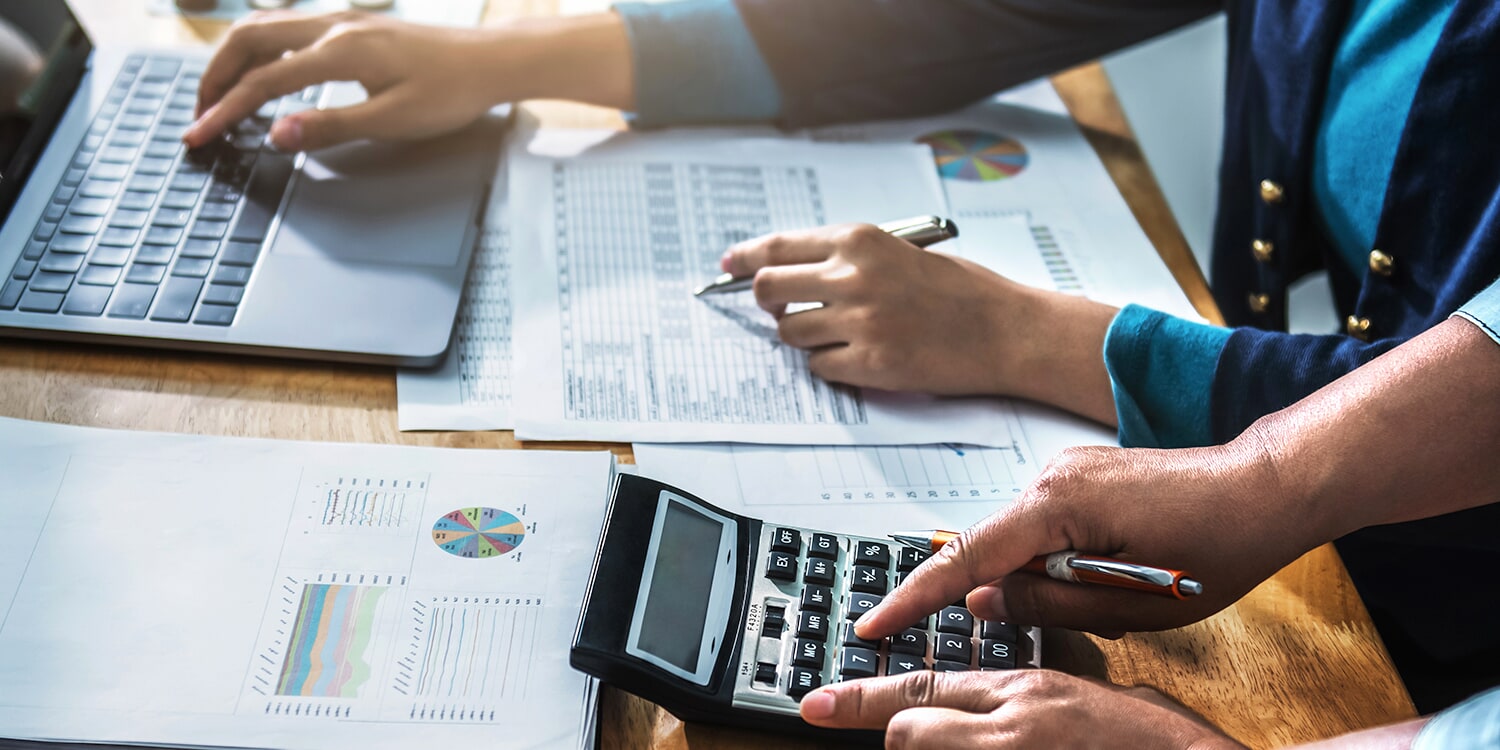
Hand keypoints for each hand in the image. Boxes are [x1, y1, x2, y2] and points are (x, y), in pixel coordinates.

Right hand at [185, 11, 632, 151]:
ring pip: (265, 28)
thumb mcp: (394, 120)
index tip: (199, 137)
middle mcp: (335, 26)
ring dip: (233, 60)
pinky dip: (260, 50)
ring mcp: (343, 19)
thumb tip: (276, 135)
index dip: (225, 112)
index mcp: (341, 52)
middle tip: (198, 115)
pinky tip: (262, 73)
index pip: (264, 83)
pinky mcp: (353, 24)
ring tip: (219, 96)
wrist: (492, 60)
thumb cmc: (452, 91)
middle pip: (249, 40)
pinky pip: (289, 28)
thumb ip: (330, 127)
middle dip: (214, 77)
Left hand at [721, 224, 1117, 421]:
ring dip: (805, 336)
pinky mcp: (869, 363)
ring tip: (842, 333)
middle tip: (784, 308)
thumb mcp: (902, 252)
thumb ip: (849, 258)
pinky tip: (862, 356)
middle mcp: (852, 277)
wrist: (1006, 330)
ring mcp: (858, 322)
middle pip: (768, 290)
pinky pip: (819, 367)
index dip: (745, 258)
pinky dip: (831, 365)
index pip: (778, 247)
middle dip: (768, 301)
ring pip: (789, 334)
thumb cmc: (962, 290)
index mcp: (859, 241)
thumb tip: (795, 270)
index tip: (728, 265)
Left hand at [799, 669, 1244, 749]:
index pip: (927, 684)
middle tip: (911, 749)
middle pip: (908, 725)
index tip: (813, 705)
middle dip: (901, 741)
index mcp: (1034, 690)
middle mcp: (1017, 725)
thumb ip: (1049, 701)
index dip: (860, 698)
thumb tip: (1009, 710)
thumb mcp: (1108, 702)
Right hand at [856, 436, 1336, 638]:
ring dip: (1035, 577)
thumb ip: (1047, 605)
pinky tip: (1102, 575)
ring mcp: (1063, 472)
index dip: (915, 596)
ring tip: (1110, 595)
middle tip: (1052, 619)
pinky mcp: (1079, 477)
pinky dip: (1051, 558)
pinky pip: (1042, 526)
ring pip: (1018, 540)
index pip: (966, 558)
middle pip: (990, 548)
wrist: (1266, 486)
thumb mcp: (1133, 604)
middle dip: (996, 593)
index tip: (873, 623)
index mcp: (1058, 507)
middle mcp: (1050, 479)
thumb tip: (982, 604)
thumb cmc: (1218, 543)